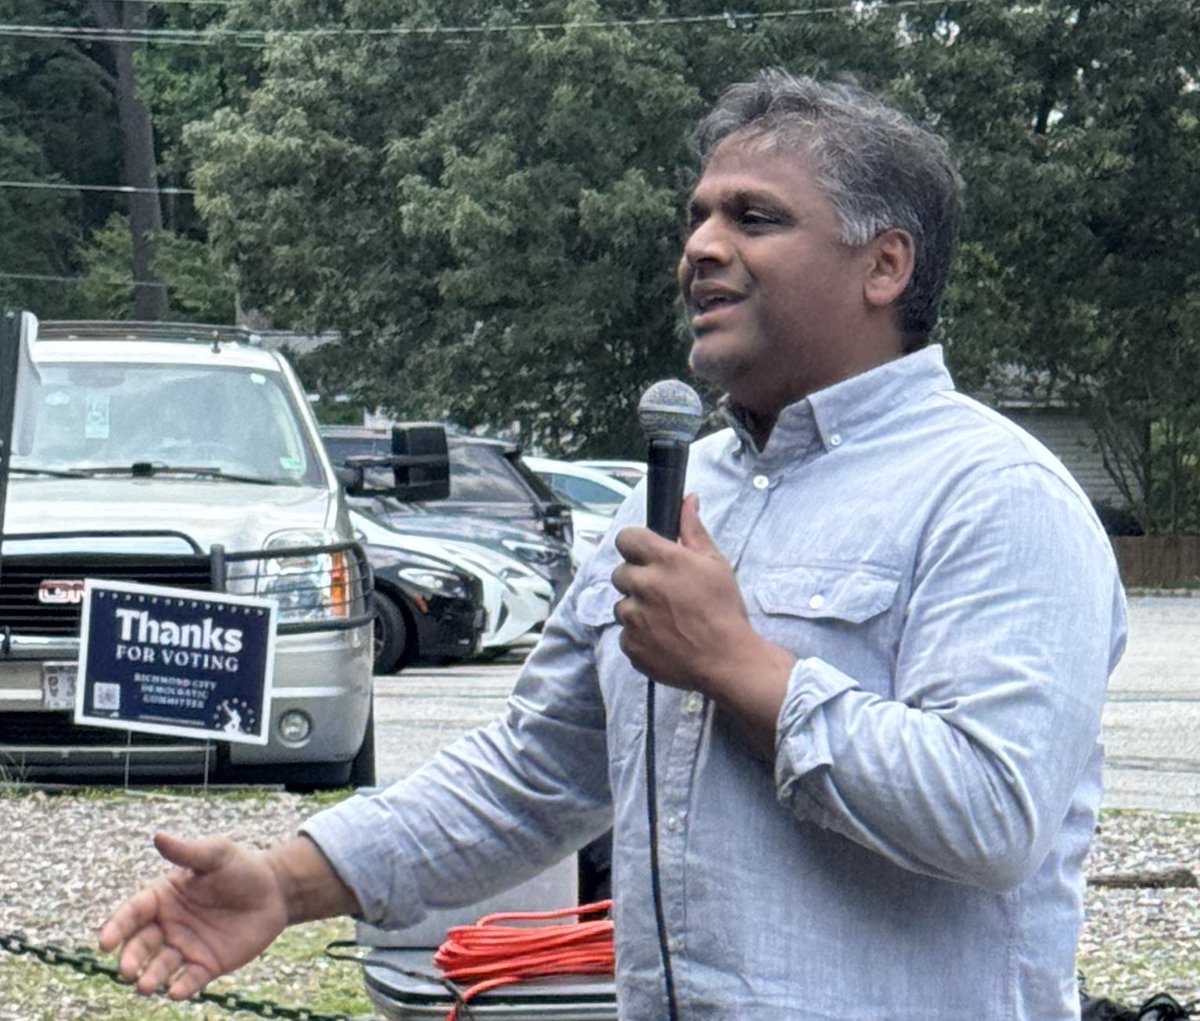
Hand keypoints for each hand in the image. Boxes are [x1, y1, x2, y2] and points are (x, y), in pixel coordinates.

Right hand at [98, 832, 289, 999]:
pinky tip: (177, 992)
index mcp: (162, 898)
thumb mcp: (217, 855)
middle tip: (128, 971)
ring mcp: (185, 948)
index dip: (117, 927)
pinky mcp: (206, 966)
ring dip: (151, 978)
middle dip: (131, 959)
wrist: (276, 890)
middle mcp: (167, 926)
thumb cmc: (241, 867)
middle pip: (140, 945)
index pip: (132, 913)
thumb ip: (188, 852)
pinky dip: (181, 988)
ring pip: (160, 967)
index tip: (105, 942)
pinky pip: (189, 980)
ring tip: (146, 985)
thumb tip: (158, 837)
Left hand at [612, 495, 796, 752]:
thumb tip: (688, 499)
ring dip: (637, 608)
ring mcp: (633, 618)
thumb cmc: (724, 609)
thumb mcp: (715, 563)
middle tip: (663, 591)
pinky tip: (664, 638)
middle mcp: (644, 586)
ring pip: (622, 605)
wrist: (727, 660)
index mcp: (664, 560)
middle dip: (638, 579)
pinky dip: (640, 636)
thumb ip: (693, 529)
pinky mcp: (630, 645)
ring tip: (667, 619)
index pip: (626, 537)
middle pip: (620, 572)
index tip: (647, 555)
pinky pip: (625, 634)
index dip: (636, 545)